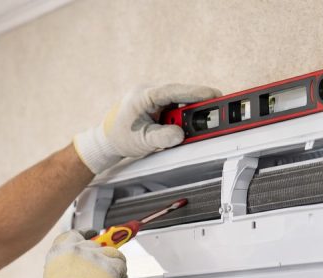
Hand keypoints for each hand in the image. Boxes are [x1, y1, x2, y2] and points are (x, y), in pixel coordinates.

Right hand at [39, 231, 127, 277]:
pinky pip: (122, 266)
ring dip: (116, 267)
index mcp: (60, 250)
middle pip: (98, 246)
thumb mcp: (56, 276)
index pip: (75, 234)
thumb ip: (69, 264)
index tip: (94, 234)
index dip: (87, 234)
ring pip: (114, 254)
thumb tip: (88, 262)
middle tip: (104, 274)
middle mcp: (77, 249)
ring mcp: (94, 257)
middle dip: (103, 259)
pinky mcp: (110, 267)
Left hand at [73, 83, 220, 173]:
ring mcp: (154, 98)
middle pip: (181, 96)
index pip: (174, 91)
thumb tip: (180, 134)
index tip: (213, 95)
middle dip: (197, 106)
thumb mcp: (142, 141)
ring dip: (188, 115)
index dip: (196, 92)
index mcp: (144, 95)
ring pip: (179, 103)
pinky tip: (183, 128)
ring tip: (196, 128)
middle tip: (215, 114)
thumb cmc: (120, 137)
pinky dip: (182, 118)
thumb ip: (161, 138)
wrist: (107, 140)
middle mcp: (150, 92)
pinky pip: (175, 109)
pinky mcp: (158, 105)